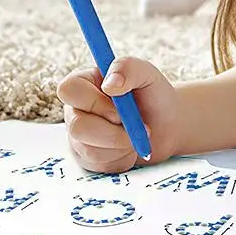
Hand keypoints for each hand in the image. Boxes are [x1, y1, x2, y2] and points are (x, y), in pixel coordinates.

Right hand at [56, 57, 178, 172]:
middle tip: (140, 127)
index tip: (120, 110)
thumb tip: (109, 85)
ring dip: (122, 145)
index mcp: (83, 83)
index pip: (69, 90)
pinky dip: (122, 159)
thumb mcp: (146, 73)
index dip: (94, 103)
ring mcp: (78, 136)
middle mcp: (75, 109)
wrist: (167, 124)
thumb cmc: (153, 94)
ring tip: (137, 135)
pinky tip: (130, 148)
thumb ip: (127, 67)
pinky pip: (99, 166)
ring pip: (89, 150)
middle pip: (76, 126)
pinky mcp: (87, 158)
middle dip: (114, 133)